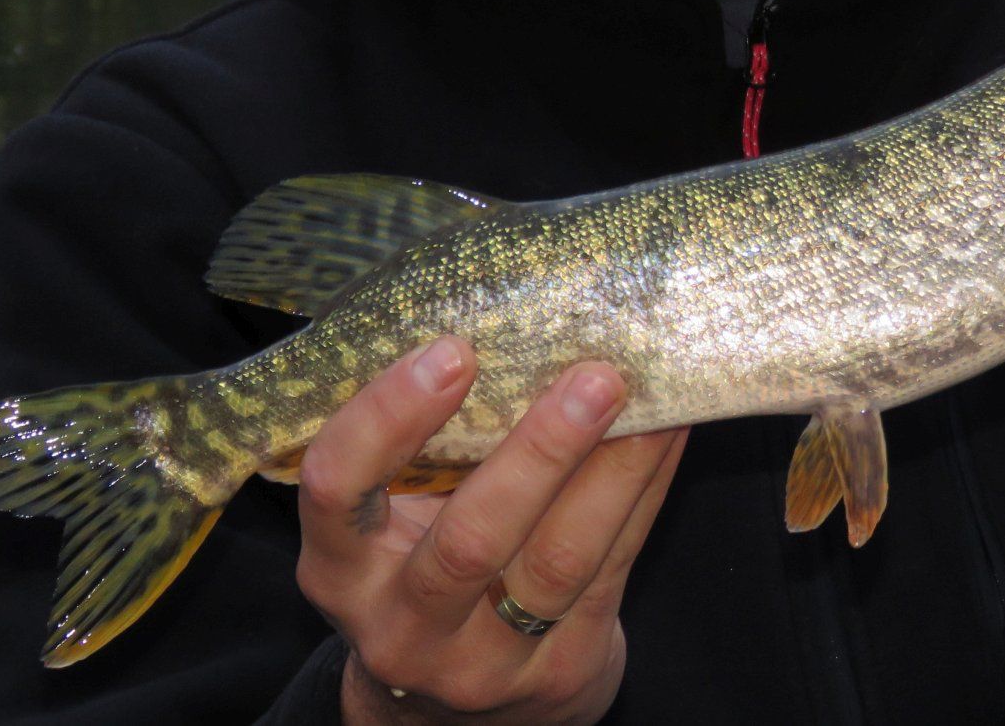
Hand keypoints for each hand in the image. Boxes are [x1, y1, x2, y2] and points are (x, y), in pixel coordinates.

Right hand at [294, 336, 687, 723]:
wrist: (458, 703)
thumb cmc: (422, 565)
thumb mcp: (393, 519)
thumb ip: (423, 448)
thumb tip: (508, 317)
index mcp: (339, 565)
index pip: (336, 489)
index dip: (388, 418)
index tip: (452, 350)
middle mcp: (400, 623)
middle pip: (469, 540)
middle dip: (539, 453)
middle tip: (593, 375)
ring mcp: (480, 663)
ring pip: (558, 561)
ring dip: (614, 470)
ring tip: (650, 399)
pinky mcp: (558, 674)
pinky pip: (611, 570)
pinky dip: (643, 493)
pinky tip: (668, 434)